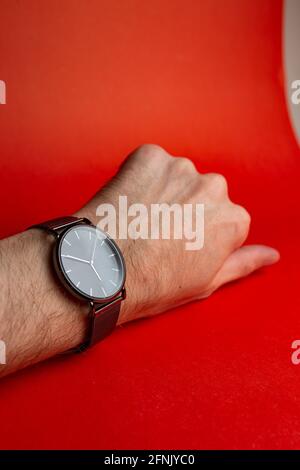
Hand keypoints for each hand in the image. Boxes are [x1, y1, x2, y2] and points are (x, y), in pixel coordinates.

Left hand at [76, 144, 279, 323]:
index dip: (201, 235)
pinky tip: (130, 202)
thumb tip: (270, 255)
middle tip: (158, 233)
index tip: (180, 246)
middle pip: (205, 195)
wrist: (101, 268)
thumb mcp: (206, 282)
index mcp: (233, 219)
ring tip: (141, 219)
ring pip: (179, 177)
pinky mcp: (150, 155)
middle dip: (188, 209)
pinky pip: (152, 163)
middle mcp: (214, 187)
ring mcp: (181, 168)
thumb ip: (243, 263)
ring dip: (165, 191)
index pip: (226, 220)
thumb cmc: (152, 283)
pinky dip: (142, 177)